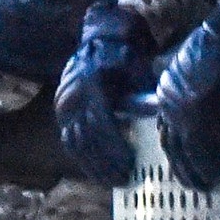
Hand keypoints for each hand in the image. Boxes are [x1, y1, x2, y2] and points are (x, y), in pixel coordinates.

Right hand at [56, 4, 150, 184]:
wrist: (99, 39)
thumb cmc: (122, 58)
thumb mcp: (135, 72)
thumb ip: (142, 94)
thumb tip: (158, 111)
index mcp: (89, 85)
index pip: (99, 124)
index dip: (113, 147)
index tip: (130, 163)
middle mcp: (71, 97)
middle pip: (86, 138)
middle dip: (106, 162)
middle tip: (124, 177)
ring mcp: (62, 106)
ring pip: (76, 144)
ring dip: (94, 165)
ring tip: (114, 179)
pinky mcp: (60, 113)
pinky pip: (70, 142)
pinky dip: (85, 160)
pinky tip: (100, 172)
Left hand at [150, 0, 219, 190]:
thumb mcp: (205, 81)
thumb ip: (202, 103)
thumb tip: (210, 125)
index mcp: (167, 92)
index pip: (166, 131)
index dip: (173, 153)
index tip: (181, 170)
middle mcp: (169, 99)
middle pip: (170, 142)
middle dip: (181, 167)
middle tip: (193, 186)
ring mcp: (181, 103)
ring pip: (184, 146)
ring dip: (194, 169)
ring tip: (205, 186)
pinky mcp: (198, 106)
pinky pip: (200, 141)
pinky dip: (207, 160)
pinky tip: (213, 173)